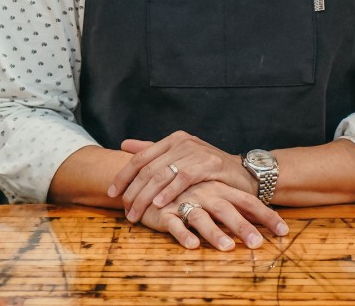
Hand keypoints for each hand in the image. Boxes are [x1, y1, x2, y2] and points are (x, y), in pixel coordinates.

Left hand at [108, 131, 250, 222]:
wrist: (242, 174)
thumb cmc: (209, 170)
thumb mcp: (180, 158)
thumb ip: (153, 151)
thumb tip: (125, 144)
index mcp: (172, 139)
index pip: (140, 157)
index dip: (123, 175)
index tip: (111, 193)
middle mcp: (182, 141)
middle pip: (148, 168)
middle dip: (133, 192)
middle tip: (125, 211)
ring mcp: (195, 151)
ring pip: (162, 175)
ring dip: (146, 197)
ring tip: (136, 214)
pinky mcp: (208, 164)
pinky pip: (183, 179)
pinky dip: (169, 193)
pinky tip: (159, 205)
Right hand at [139, 181, 288, 250]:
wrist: (150, 179)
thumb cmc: (187, 191)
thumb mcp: (213, 194)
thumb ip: (234, 205)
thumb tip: (261, 219)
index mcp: (220, 189)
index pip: (248, 202)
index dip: (266, 215)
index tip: (284, 231)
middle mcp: (206, 194)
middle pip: (228, 210)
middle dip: (244, 227)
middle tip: (258, 244)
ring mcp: (185, 202)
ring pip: (202, 218)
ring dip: (215, 233)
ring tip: (227, 247)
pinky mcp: (164, 213)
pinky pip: (175, 224)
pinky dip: (183, 234)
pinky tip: (192, 245)